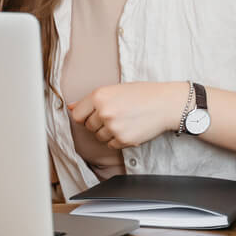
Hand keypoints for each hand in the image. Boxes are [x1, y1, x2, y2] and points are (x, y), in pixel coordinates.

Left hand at [68, 82, 186, 148]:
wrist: (165, 103)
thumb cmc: (141, 94)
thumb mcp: (114, 90)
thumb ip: (90, 100)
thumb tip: (70, 107)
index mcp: (99, 96)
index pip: (77, 115)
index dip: (84, 116)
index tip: (92, 115)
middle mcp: (104, 112)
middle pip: (88, 127)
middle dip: (97, 124)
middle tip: (114, 115)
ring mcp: (113, 127)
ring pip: (99, 137)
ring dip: (107, 133)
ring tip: (123, 121)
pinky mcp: (124, 140)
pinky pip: (111, 145)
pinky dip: (118, 140)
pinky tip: (129, 128)